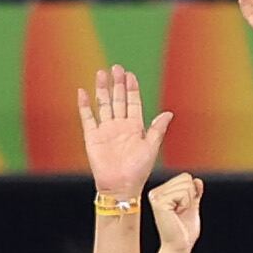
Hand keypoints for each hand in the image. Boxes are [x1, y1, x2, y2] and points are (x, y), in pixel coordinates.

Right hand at [77, 67, 167, 199]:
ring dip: (102, 89)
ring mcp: (105, 129)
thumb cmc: (138, 169)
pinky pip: (87, 117)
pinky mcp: (92, 136)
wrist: (121, 185)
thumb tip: (169, 113)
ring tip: (101, 74)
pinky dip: (85, 105)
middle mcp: (119, 125)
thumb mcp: (151, 147)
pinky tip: (83, 92)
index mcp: (135, 126)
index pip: (133, 102)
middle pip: (118, 99)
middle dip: (117, 83)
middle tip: (116, 67)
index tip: (130, 74)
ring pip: (103, 104)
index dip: (131, 88)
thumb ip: (157, 129)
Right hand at [146, 175, 204, 252]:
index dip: (192, 192)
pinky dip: (186, 204)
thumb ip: (194, 192)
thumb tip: (197, 180)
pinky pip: (183, 193)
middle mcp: (155, 192)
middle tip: (182, 211)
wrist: (179, 245)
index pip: (185, 177)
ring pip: (186, 185)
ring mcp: (155, 196)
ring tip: (179, 213)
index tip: (184, 207)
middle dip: (191, 196)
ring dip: (188, 201)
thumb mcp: (192, 206)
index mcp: (161, 192)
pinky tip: (177, 213)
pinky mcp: (159, 202)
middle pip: (186, 178)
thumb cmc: (184, 229)